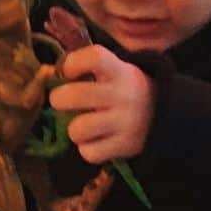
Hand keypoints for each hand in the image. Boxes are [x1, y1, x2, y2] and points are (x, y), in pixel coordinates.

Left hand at [47, 45, 156, 164]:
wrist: (162, 115)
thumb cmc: (123, 89)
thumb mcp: (114, 70)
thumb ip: (86, 68)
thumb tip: (48, 73)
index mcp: (120, 71)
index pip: (94, 57)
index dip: (73, 63)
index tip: (67, 71)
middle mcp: (124, 96)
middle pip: (74, 95)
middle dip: (59, 98)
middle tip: (63, 101)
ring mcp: (126, 123)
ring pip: (77, 129)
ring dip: (74, 129)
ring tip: (83, 124)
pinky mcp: (126, 147)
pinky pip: (89, 153)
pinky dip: (88, 148)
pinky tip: (96, 140)